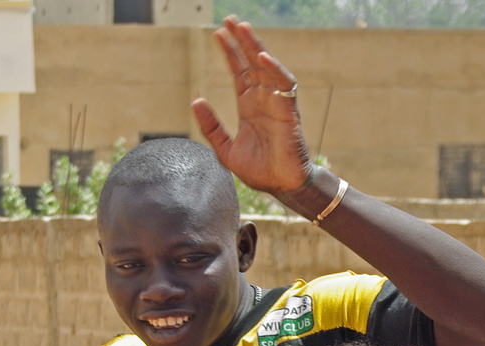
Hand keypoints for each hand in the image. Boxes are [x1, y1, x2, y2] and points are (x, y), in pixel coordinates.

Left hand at [192, 17, 311, 196]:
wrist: (280, 186)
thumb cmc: (258, 171)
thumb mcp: (225, 149)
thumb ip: (211, 126)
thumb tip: (196, 100)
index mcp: (248, 106)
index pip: (238, 72)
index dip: (230, 52)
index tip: (218, 34)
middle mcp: (263, 100)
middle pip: (252, 63)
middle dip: (242, 41)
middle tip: (230, 20)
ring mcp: (277, 103)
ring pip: (267, 67)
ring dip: (256, 46)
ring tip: (243, 28)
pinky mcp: (289, 112)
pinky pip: (284, 85)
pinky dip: (274, 70)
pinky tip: (261, 57)